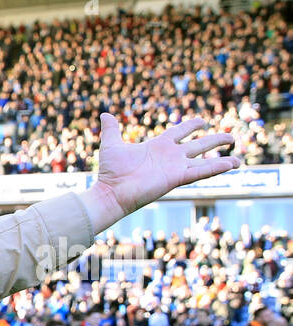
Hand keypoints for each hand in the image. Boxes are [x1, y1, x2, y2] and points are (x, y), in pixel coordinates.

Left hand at [80, 114, 240, 231]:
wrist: (111, 192)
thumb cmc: (110, 172)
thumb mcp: (112, 146)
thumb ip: (111, 130)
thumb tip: (104, 115)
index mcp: (158, 146)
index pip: (179, 132)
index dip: (191, 126)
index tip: (202, 121)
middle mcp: (170, 156)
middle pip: (199, 145)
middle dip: (215, 140)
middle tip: (231, 138)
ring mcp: (175, 167)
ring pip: (204, 160)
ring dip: (222, 159)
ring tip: (238, 158)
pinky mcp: (177, 178)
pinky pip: (201, 171)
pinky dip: (216, 167)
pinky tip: (231, 164)